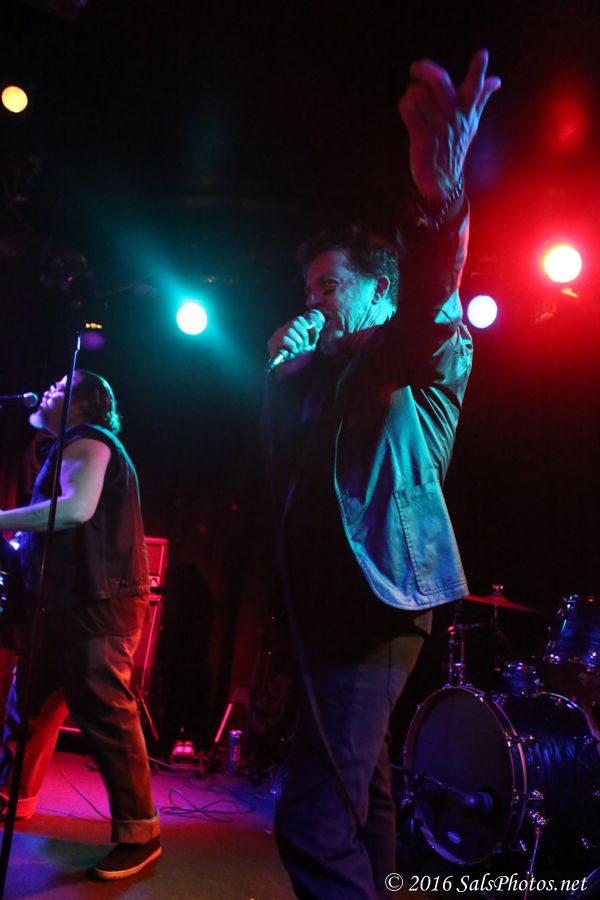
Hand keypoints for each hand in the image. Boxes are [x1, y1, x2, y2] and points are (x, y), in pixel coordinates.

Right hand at [267, 314, 320, 361]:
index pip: (299, 319)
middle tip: (302, 347)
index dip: (306, 328)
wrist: (292, 373)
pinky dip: (292, 347)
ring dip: (298, 342)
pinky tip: (292, 353)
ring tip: (297, 350)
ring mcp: (276, 336)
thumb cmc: (300, 359)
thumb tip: (313, 325)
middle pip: (295, 323)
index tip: (308, 340)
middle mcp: (282, 330)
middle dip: (303, 336)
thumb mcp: (310, 344)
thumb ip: (312, 334)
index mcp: (290, 329)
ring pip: (290, 330)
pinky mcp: (272, 343)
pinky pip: (285, 339)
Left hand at [398, 49, 500, 202]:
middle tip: (416, 68)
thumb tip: (497, 80)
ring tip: (413, 99)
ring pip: (419, 93)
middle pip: (439, 81)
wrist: (443, 178)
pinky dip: (404, 106)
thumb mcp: (471, 122)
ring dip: (411, 92)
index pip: (475, 87)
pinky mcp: (422, 138)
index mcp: (466, 110)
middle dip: (425, 70)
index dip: (479, 70)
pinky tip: (407, 110)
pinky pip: (409, 110)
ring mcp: (437, 128)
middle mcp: (453, 117)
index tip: (482, 54)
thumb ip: (481, 98)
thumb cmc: (456, 145)